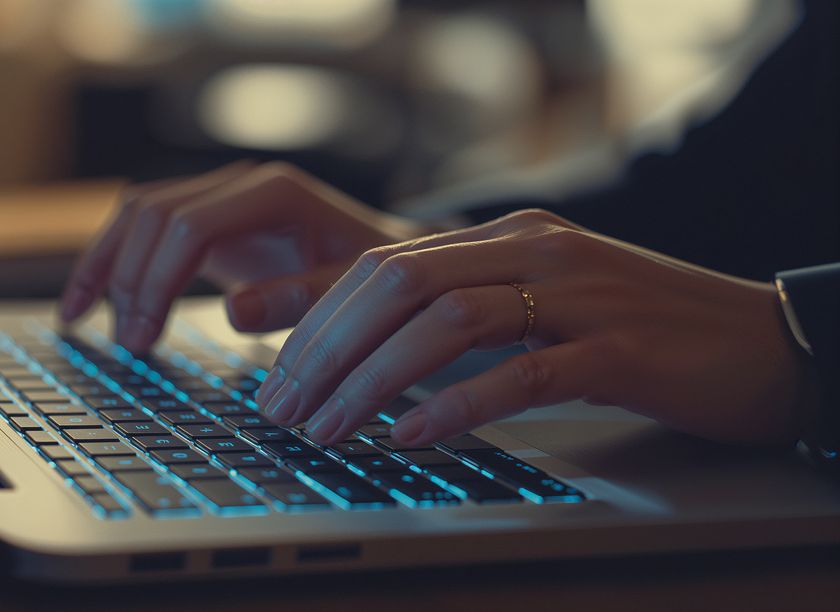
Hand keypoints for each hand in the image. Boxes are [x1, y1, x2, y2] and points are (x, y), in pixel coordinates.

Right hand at [59, 162, 423, 351]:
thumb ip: (298, 301)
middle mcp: (240, 185)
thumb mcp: (349, 296)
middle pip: (153, 214)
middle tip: (128, 345)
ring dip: (106, 266)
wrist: (385, 262)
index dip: (156, 280)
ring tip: (82, 322)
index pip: (189, 225)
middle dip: (129, 280)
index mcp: (273, 193)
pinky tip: (87, 302)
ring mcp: (220, 197)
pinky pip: (144, 229)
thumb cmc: (373, 283)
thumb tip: (232, 311)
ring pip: (137, 214)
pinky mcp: (207, 220)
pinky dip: (111, 261)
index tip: (142, 338)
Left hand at [255, 209, 814, 447]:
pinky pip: (521, 372)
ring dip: (373, 379)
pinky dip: (456, 405)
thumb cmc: (638, 329)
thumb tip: (375, 353)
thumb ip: (468, 308)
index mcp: (508, 236)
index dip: (319, 319)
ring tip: (329, 427)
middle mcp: (535, 250)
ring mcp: (579, 295)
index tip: (279, 372)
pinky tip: (412, 434)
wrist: (756, 339)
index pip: (385, 264)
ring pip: (447, 323)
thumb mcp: (542, 301)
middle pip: (399, 284)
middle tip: (285, 407)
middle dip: (327, 348)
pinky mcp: (618, 350)